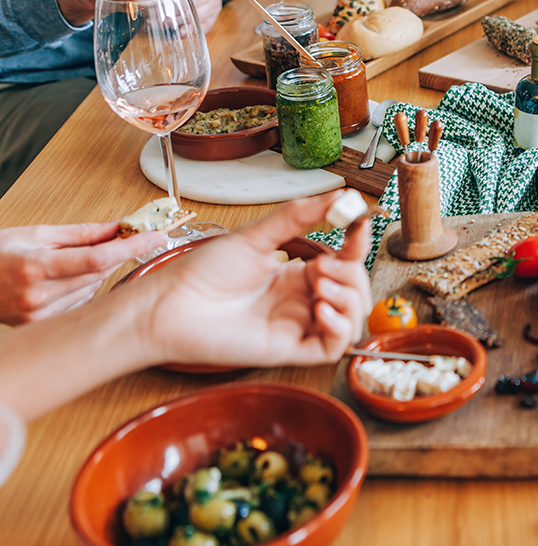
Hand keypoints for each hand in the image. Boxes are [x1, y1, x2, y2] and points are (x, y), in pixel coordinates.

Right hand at [0, 223, 165, 324]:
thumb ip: (82, 233)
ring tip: (61, 265)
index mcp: (36, 267)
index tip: (156, 236)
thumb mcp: (35, 234)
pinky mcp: (42, 325)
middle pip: (99, 273)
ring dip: (91, 274)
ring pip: (93, 289)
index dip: (132, 247)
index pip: (98, 258)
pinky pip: (80, 303)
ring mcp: (40, 315)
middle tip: (106, 241)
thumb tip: (119, 227)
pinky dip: (79, 290)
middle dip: (109, 255)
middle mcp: (38, 296)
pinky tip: (57, 283)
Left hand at [136, 193, 371, 367]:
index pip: (344, 261)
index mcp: (295, 275)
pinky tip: (320, 308)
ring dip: (349, 298)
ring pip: (352, 318)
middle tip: (324, 264)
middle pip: (355, 290)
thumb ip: (298, 216)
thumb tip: (339, 195)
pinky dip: (340, 326)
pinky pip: (335, 346)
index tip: (358, 223)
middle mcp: (301, 301)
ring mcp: (298, 326)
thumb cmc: (202, 273)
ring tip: (320, 284)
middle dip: (352, 274)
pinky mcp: (291, 350)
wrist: (171, 305)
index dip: (357, 244)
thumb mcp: (255, 236)